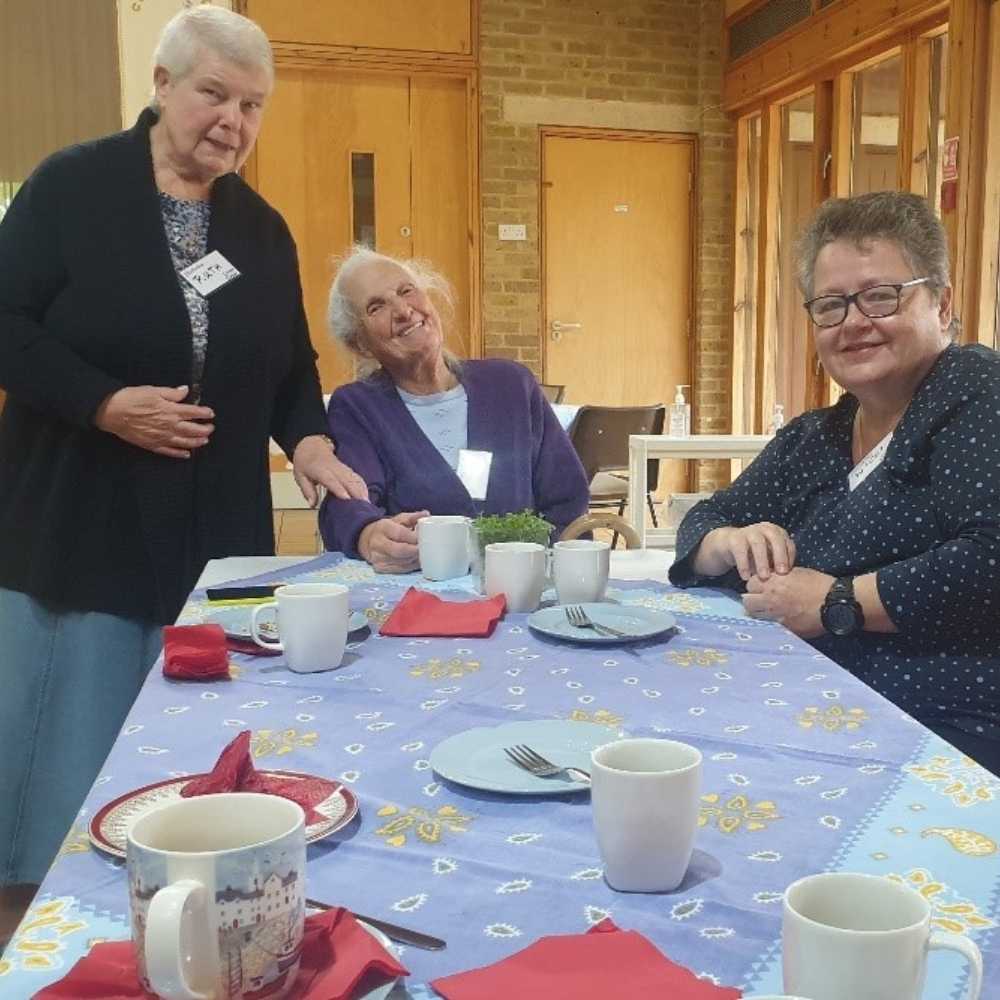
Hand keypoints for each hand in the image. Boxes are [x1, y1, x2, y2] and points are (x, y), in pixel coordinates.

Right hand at [94, 385, 213, 457]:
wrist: (112, 412)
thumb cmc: (132, 398)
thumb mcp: (153, 390)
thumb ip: (172, 393)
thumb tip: (185, 390)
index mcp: (171, 410)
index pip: (194, 412)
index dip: (204, 413)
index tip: (211, 413)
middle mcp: (170, 425)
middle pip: (193, 430)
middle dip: (205, 429)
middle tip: (211, 428)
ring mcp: (162, 437)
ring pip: (185, 442)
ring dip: (197, 442)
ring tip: (205, 441)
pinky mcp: (153, 445)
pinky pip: (170, 451)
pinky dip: (180, 453)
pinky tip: (187, 454)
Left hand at [292, 435, 368, 504]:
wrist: (312, 446)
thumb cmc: (305, 463)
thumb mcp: (300, 476)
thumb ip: (307, 490)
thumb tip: (312, 504)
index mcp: (320, 470)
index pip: (331, 480)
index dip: (339, 489)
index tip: (347, 498)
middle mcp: (334, 468)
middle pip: (347, 480)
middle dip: (356, 492)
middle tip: (363, 505)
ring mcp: (342, 468)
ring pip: (354, 478)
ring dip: (362, 490)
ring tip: (367, 503)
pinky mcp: (347, 469)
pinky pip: (357, 477)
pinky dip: (363, 486)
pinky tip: (367, 495)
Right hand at [357, 511, 428, 573]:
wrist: (368, 540)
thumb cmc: (387, 529)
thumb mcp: (398, 519)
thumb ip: (412, 517)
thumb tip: (426, 514)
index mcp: (383, 528)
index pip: (400, 534)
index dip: (414, 538)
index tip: (424, 538)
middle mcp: (377, 544)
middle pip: (399, 551)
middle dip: (415, 551)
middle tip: (426, 549)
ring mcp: (377, 558)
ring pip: (401, 562)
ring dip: (415, 559)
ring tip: (424, 554)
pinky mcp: (380, 568)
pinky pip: (400, 569)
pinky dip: (411, 566)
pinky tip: (417, 561)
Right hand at [697, 522, 796, 581]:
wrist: (726, 546)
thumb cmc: (752, 554)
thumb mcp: (767, 558)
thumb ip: (777, 565)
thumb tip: (790, 582)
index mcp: (776, 533)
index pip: (788, 543)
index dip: (790, 558)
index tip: (788, 574)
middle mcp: (764, 529)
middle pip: (775, 538)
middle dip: (780, 556)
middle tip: (781, 573)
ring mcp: (748, 531)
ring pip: (758, 543)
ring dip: (762, 560)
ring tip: (763, 577)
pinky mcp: (734, 538)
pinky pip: (740, 550)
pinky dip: (744, 564)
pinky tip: (746, 577)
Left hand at [742, 567, 833, 637]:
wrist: (835, 602)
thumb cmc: (819, 584)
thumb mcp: (796, 572)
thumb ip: (778, 577)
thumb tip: (768, 579)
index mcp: (774, 582)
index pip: (750, 583)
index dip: (755, 585)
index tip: (760, 587)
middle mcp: (771, 599)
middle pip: (747, 601)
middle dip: (752, 600)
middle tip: (760, 600)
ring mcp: (776, 615)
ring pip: (754, 616)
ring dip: (758, 613)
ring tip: (767, 611)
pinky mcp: (785, 629)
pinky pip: (769, 626)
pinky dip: (770, 623)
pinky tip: (778, 621)